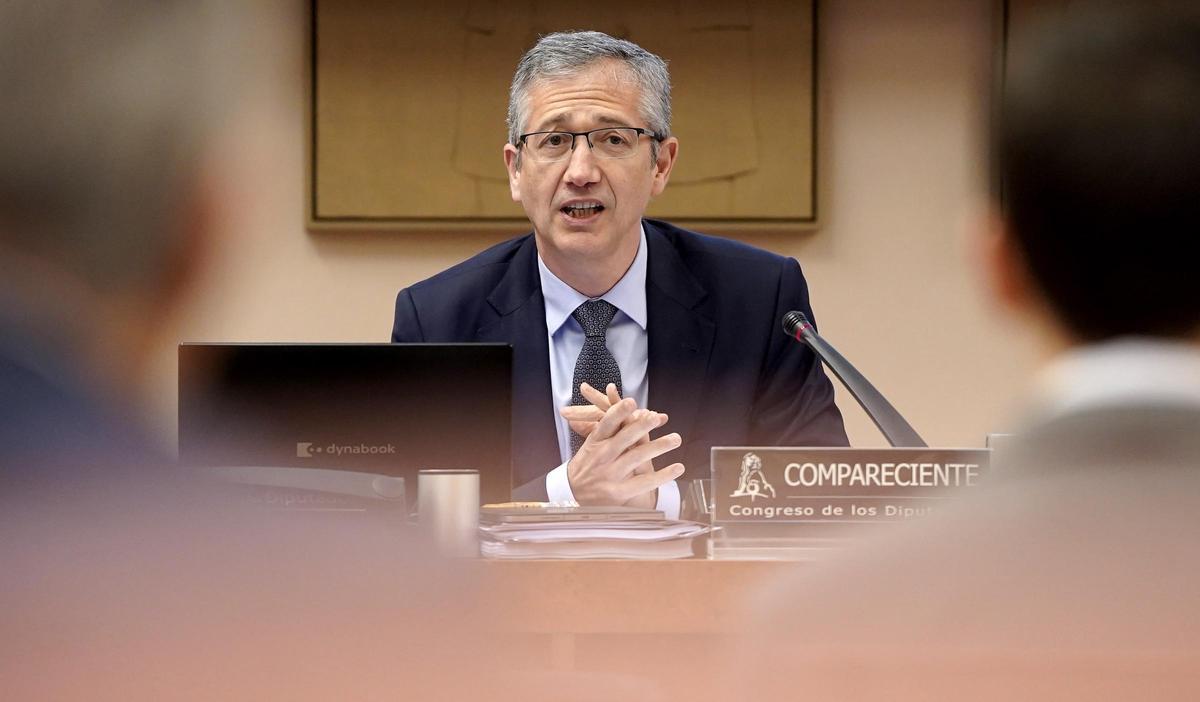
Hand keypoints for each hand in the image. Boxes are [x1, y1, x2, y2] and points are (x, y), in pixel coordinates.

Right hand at [559, 383, 683, 507]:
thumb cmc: (587, 466)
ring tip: (675, 438)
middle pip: (624, 438)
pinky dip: (663, 475)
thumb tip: (638, 411)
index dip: (618, 412)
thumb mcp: (591, 444)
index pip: (606, 424)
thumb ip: (611, 429)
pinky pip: (645, 482)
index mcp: (595, 441)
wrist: (572, 495)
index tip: (631, 402)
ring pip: (637, 457)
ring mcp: (611, 474)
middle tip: (656, 417)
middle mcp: (603, 456)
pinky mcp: (619, 492)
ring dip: (658, 446)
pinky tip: (677, 468)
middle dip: (641, 427)